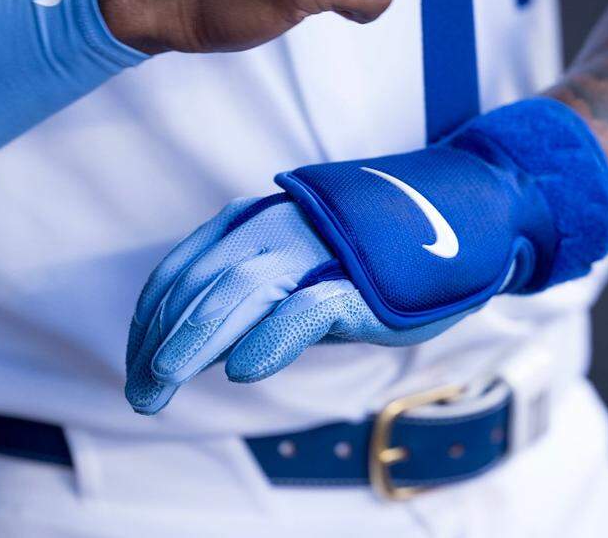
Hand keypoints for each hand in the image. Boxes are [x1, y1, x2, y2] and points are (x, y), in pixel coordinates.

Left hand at [125, 99, 607, 414]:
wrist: (469, 214)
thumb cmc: (385, 252)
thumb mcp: (315, 265)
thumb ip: (267, 292)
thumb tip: (221, 343)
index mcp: (264, 220)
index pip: (189, 267)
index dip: (153, 317)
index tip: (138, 359)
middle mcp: (283, 225)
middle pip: (204, 282)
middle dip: (162, 339)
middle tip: (141, 392)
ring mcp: (324, 247)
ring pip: (243, 289)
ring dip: (195, 340)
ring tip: (163, 383)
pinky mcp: (363, 278)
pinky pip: (309, 305)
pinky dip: (272, 335)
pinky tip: (243, 367)